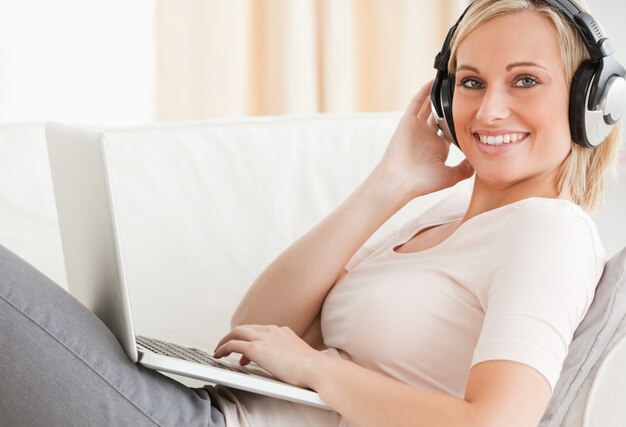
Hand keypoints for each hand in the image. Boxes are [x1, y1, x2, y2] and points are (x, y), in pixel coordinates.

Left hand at [214, 325, 322, 388]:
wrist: (314, 368)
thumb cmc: (310, 368)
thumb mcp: (298, 356)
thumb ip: (287, 355)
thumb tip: (281, 363)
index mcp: (282, 331)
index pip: (260, 330)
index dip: (250, 339)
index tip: (247, 350)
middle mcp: (271, 331)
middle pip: (246, 328)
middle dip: (235, 336)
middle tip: (227, 346)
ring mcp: (263, 338)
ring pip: (237, 332)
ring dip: (225, 340)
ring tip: (219, 350)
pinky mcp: (256, 348)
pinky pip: (233, 344)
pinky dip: (223, 347)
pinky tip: (219, 354)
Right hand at [374, 80, 473, 198]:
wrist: (400, 180)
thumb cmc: (423, 182)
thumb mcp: (450, 176)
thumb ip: (465, 168)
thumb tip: (478, 159)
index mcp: (438, 148)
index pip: (453, 130)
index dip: (463, 122)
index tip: (476, 111)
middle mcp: (428, 136)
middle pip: (441, 116)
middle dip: (451, 106)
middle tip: (464, 92)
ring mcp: (417, 128)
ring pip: (429, 107)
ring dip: (438, 95)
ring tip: (450, 82)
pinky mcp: (408, 121)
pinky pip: (417, 103)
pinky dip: (424, 92)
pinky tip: (434, 82)